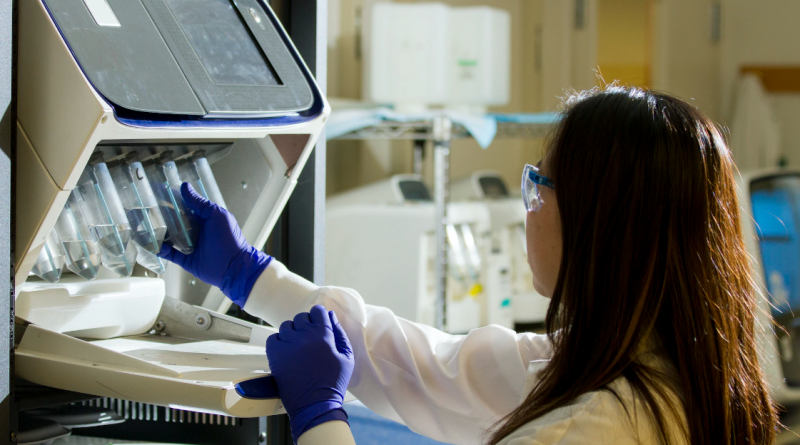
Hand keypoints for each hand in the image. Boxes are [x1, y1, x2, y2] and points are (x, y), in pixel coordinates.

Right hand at [157, 183, 271, 306]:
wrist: (233, 267)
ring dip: (160, 233)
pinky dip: (162, 250)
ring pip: (171, 238)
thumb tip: (185, 187)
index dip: (172, 201)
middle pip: (175, 222)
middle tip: (146, 210)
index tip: (158, 193)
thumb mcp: (215, 215)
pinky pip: (171, 254)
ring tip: (146, 227)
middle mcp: (197, 231)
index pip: (185, 207)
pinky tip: (155, 244)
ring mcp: (191, 246)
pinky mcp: (187, 260)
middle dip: (162, 217)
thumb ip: (200, 203)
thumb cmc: (229, 238)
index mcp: (204, 219)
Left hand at [267, 305, 353, 442]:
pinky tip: (287, 352)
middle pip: (301, 317)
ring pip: (287, 326)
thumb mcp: (346, 357)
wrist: (315, 404)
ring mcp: (287, 344)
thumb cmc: (333, 382)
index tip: (318, 324)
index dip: (318, 316)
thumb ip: (339, 333)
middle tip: (309, 340)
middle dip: (306, 325)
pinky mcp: (274, 354)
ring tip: (297, 347)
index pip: (317, 310)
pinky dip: (279, 342)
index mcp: (323, 335)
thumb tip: (330, 316)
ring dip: (292, 333)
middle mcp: (304, 336)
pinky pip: (273, 338)